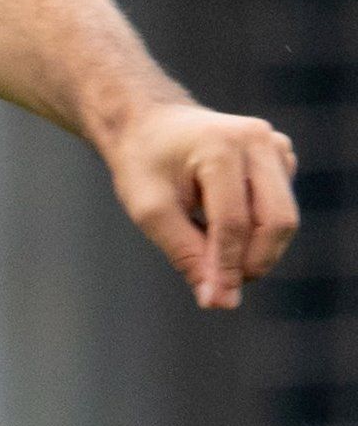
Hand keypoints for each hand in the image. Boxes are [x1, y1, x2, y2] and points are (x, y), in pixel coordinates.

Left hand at [103, 99, 298, 308]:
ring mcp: (275, 146)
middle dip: (253, 261)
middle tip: (224, 286)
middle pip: (275, 221)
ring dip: (255, 247)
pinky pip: (280, 208)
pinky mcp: (281, 157)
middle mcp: (259, 140)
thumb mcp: (150, 210)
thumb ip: (185, 254)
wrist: (147, 124)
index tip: (218, 301)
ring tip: (213, 252)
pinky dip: (257, 228)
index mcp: (222, 145)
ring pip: (283, 218)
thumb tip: (219, 301)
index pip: (234, 221)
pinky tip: (221, 220)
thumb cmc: (143, 164)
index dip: (227, 266)